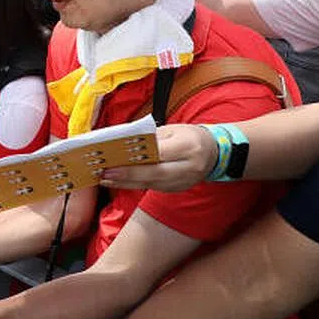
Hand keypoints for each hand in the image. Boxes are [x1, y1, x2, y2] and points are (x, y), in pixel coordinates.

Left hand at [99, 123, 215, 190]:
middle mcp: (188, 167)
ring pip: (151, 184)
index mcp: (188, 147)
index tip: (114, 159)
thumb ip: (150, 138)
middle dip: (127, 175)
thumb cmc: (188, 136)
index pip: (159, 154)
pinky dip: (134, 184)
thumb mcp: (172, 130)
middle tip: (105, 173)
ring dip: (126, 182)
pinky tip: (118, 181)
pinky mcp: (177, 189)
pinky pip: (153, 188)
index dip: (137, 158)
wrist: (214, 152)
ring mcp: (184, 181)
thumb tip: (123, 145)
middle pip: (155, 174)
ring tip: (104, 178)